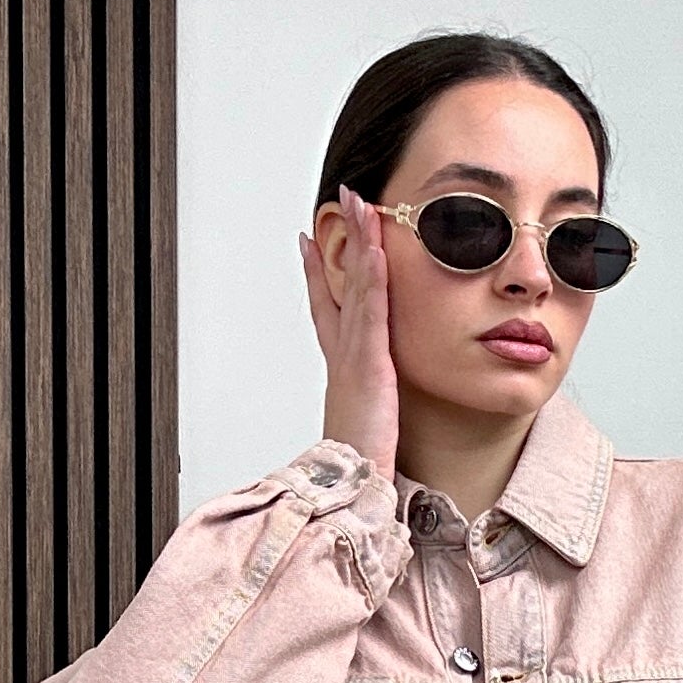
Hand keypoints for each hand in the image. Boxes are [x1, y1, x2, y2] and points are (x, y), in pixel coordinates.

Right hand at [299, 184, 399, 478]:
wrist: (352, 482)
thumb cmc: (360, 458)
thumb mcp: (363, 419)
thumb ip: (365, 400)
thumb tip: (369, 399)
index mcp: (341, 365)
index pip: (326, 308)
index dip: (315, 273)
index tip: (307, 243)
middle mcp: (343, 352)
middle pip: (341, 284)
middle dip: (343, 240)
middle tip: (342, 201)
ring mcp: (354, 354)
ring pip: (357, 287)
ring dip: (360, 242)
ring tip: (360, 205)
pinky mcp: (369, 363)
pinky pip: (373, 310)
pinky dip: (372, 277)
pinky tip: (375, 248)